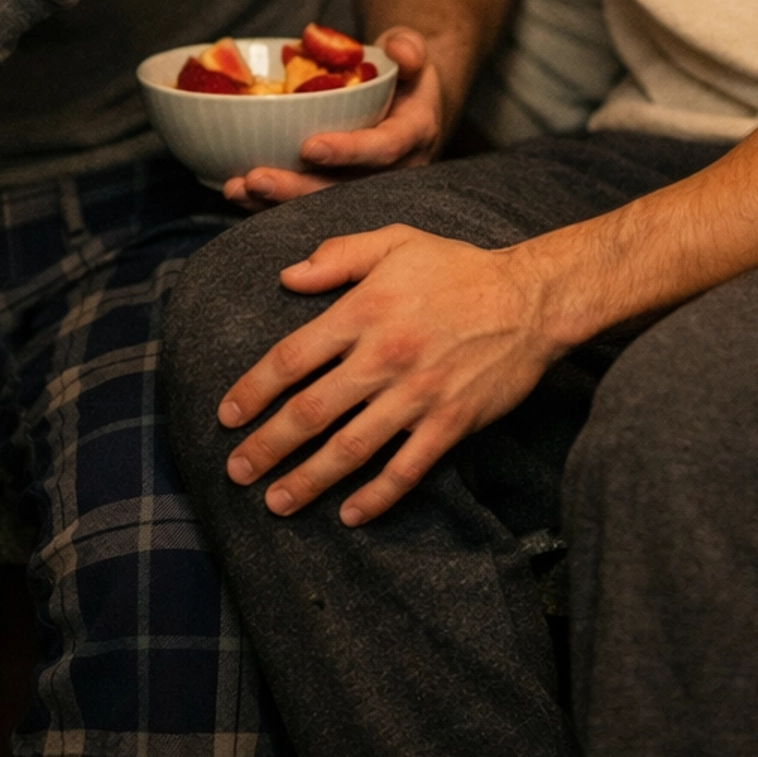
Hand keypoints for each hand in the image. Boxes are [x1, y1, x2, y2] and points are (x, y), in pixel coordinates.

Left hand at [217, 225, 558, 523]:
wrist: (530, 299)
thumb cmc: (457, 268)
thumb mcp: (396, 241)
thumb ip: (339, 255)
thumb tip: (288, 275)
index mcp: (363, 310)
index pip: (291, 358)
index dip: (253, 390)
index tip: (227, 416)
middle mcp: (383, 357)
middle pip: (310, 411)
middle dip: (267, 447)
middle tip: (236, 472)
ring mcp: (417, 395)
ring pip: (349, 449)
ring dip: (307, 480)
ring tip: (276, 502)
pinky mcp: (449, 423)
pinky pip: (406, 470)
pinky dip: (376, 497)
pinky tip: (350, 515)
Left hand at [222, 27, 444, 209]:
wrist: (409, 101)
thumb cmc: (404, 73)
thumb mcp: (412, 51)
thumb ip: (408, 48)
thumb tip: (399, 50)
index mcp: (412, 133)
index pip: (383, 148)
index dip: (348, 151)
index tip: (308, 147)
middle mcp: (392, 169)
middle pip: (345, 188)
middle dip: (298, 188)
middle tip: (257, 178)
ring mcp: (366, 184)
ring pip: (322, 201)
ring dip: (276, 199)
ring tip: (236, 188)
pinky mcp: (341, 188)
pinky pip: (307, 201)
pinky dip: (270, 201)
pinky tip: (238, 192)